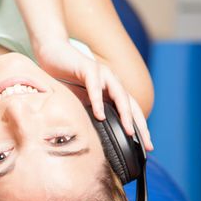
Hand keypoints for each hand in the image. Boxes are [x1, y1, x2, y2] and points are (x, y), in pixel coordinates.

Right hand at [34, 39, 152, 150]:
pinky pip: (95, 86)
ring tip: (129, 132)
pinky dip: (98, 101)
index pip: (130, 111)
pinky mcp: (88, 67)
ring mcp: (102, 74)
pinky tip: (99, 115)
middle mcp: (111, 82)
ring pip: (119, 95)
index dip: (140, 129)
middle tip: (147, 145)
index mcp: (111, 91)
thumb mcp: (80, 100)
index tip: (146, 147)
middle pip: (131, 105)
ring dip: (125, 114)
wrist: (52, 53)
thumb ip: (89, 113)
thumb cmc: (65, 77)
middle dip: (141, 126)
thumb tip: (94, 137)